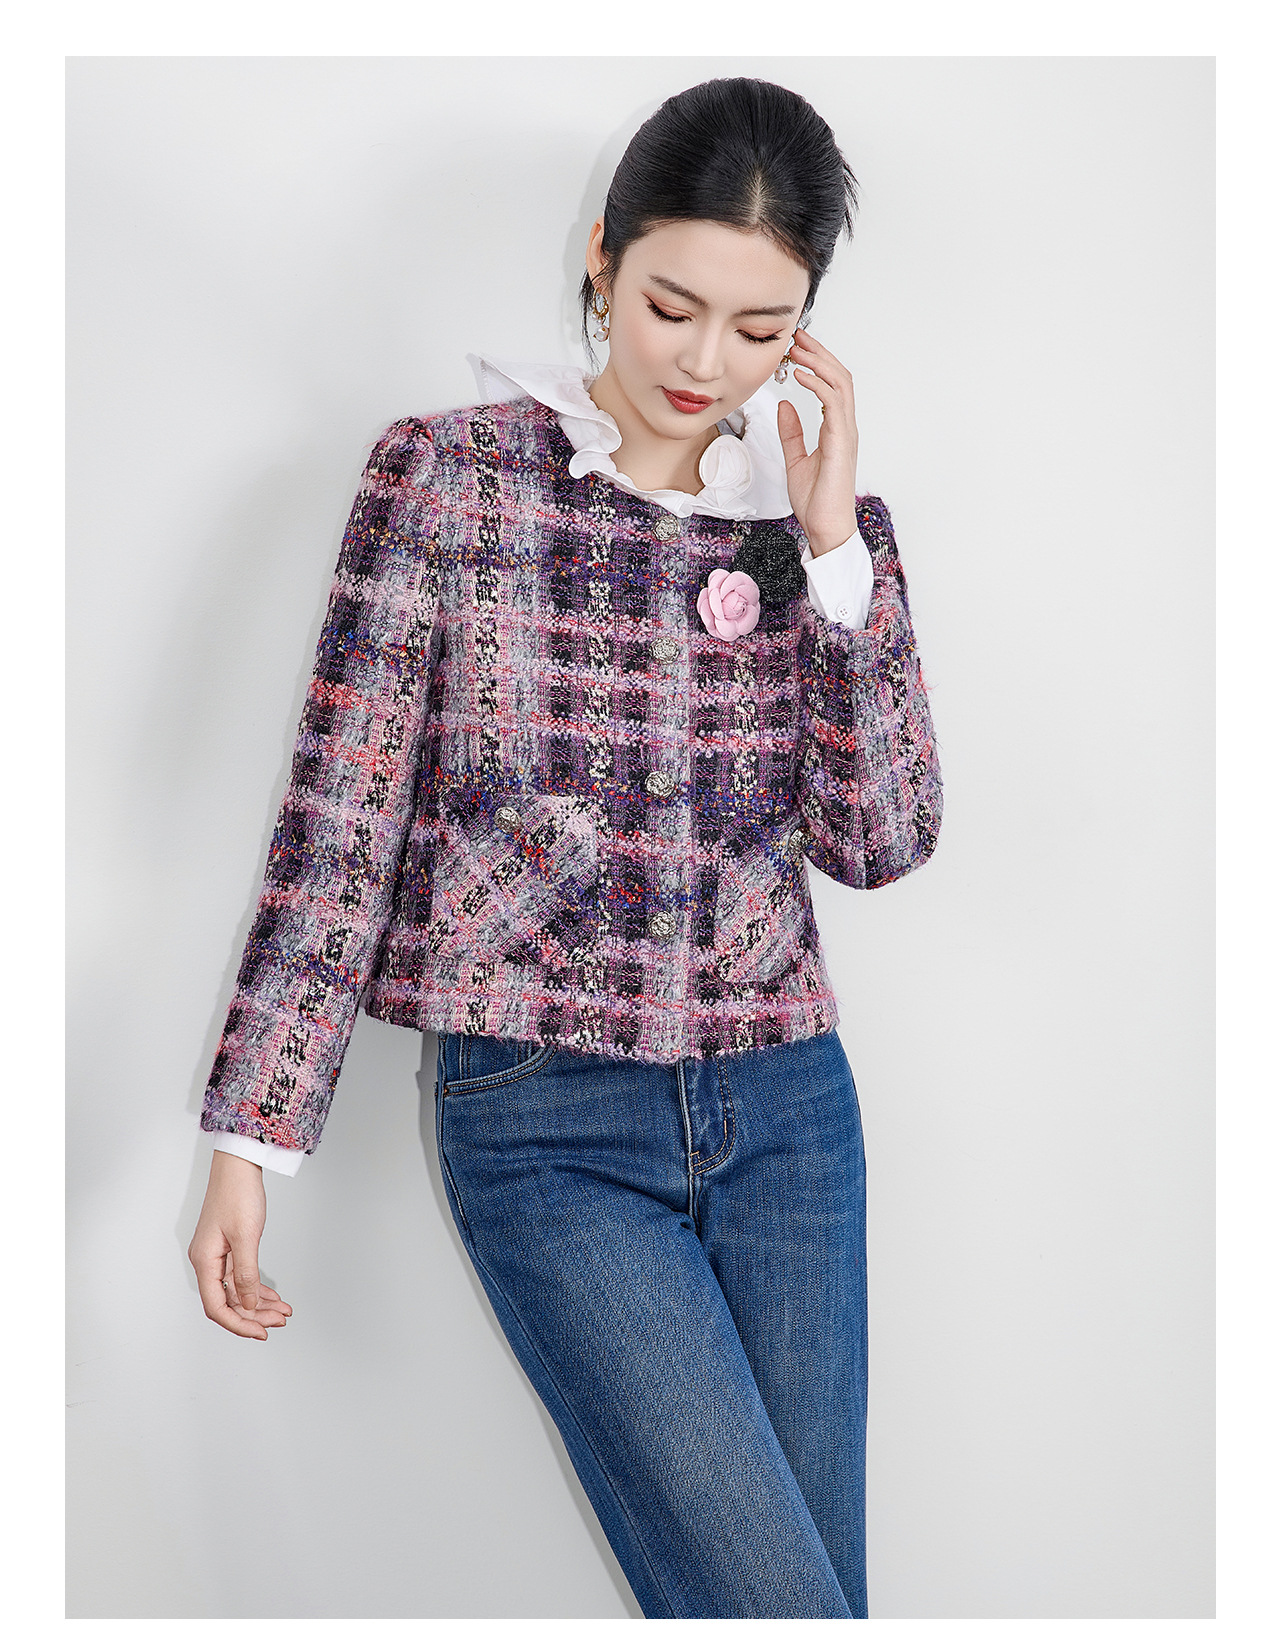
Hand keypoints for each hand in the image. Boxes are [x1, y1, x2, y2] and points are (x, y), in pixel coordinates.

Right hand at [188, 1150, 292, 1339]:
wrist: (239, 1165)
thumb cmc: (238, 1194)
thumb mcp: (246, 1237)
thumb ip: (247, 1274)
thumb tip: (249, 1305)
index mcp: (204, 1261)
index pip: (217, 1307)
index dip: (238, 1324)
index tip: (260, 1332)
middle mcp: (208, 1261)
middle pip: (228, 1302)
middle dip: (254, 1315)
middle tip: (279, 1321)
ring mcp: (218, 1255)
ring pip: (237, 1291)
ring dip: (259, 1303)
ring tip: (282, 1311)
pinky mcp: (229, 1247)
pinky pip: (241, 1277)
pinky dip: (257, 1287)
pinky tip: (273, 1296)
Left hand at [775, 327, 859, 556]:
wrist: (826, 527)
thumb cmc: (816, 501)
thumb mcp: (796, 460)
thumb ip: (791, 433)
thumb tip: (784, 406)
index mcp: (836, 430)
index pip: (832, 386)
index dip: (817, 363)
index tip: (797, 348)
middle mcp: (845, 428)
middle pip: (839, 377)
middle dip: (819, 354)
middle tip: (797, 337)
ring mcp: (846, 434)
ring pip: (840, 384)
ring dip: (819, 362)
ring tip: (799, 348)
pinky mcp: (841, 443)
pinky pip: (833, 404)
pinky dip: (818, 385)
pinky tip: (801, 375)